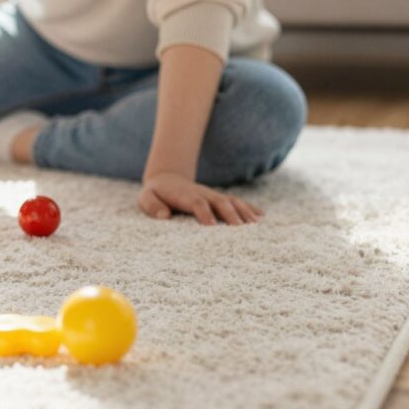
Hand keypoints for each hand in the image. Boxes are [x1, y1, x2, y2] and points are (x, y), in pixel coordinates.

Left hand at [138, 172, 262, 225]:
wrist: (167, 179)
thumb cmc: (156, 193)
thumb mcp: (147, 197)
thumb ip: (152, 205)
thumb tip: (164, 215)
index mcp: (185, 196)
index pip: (197, 203)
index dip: (204, 213)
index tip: (212, 226)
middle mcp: (203, 194)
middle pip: (219, 202)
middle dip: (230, 214)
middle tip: (241, 229)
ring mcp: (213, 196)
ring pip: (232, 201)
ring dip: (244, 212)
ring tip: (256, 225)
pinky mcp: (220, 199)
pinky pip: (237, 202)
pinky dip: (250, 208)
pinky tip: (262, 217)